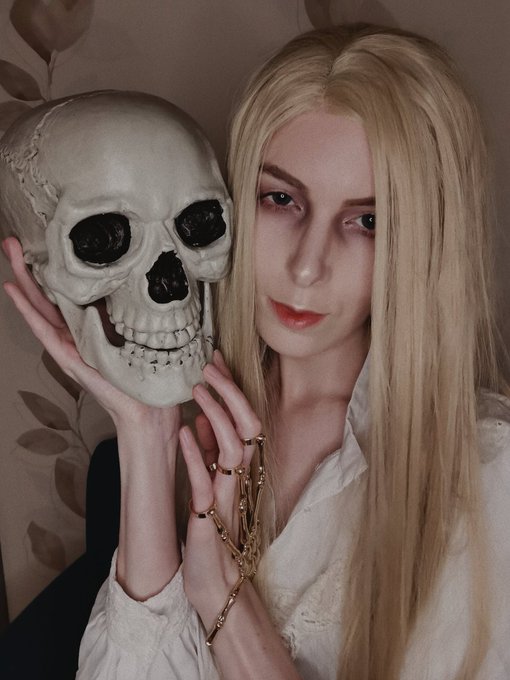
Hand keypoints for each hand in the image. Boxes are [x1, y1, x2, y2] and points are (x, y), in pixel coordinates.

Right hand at [1, 236, 176, 428]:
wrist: (147, 411)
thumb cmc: (144, 378)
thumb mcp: (135, 335)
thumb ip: (125, 314)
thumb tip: (130, 281)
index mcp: (88, 329)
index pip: (64, 295)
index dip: (51, 271)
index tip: (43, 245)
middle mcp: (74, 336)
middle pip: (44, 297)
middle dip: (28, 268)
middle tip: (13, 241)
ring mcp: (68, 348)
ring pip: (39, 309)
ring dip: (22, 281)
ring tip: (10, 255)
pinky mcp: (69, 360)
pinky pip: (45, 331)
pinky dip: (28, 311)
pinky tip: (15, 293)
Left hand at [179, 350, 263, 629]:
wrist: (214, 577)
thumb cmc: (212, 527)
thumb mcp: (211, 481)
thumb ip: (210, 451)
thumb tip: (203, 417)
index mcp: (240, 466)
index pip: (244, 418)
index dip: (232, 388)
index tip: (216, 360)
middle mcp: (241, 476)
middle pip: (248, 425)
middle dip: (230, 392)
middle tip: (208, 366)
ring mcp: (228, 494)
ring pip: (234, 446)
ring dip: (216, 414)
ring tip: (196, 389)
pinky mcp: (211, 515)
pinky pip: (207, 480)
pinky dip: (195, 454)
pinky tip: (184, 432)